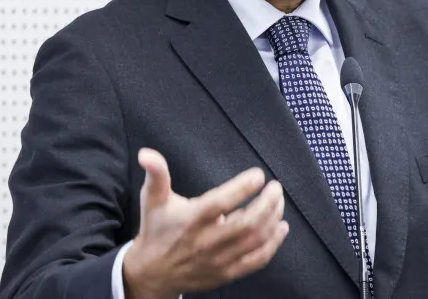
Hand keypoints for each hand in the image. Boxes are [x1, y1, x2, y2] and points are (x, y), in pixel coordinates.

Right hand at [123, 148, 289, 298]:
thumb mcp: (153, 200)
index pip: (221, 202)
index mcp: (191, 220)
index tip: (258, 175)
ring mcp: (218, 260)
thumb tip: (147, 154)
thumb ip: (156, 174)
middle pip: (247, 224)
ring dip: (273, 220)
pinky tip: (281, 227)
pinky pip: (256, 261)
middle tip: (276, 188)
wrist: (152, 272)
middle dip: (267, 204)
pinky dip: (273, 244)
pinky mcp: (226, 273)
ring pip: (255, 241)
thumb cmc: (157, 229)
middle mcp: (206, 241)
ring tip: (279, 202)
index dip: (243, 188)